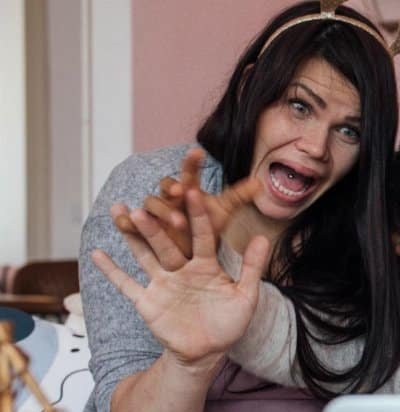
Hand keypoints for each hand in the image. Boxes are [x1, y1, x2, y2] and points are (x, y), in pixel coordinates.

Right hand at [93, 189, 269, 367]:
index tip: (194, 192)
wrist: (207, 351)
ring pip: (144, 255)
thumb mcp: (245, 296)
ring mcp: (162, 283)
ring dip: (132, 237)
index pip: (202, 237)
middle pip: (167, 243)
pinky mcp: (147, 300)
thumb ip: (252, 268)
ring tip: (120, 211)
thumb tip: (264, 237)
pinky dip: (112, 271)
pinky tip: (96, 253)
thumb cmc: (229, 323)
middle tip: (146, 204)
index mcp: (206, 266)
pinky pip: (126, 284)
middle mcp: (181, 269)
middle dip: (156, 226)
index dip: (198, 216)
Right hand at [112, 148, 254, 261]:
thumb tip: (260, 182)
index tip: (198, 152)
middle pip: (166, 188)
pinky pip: (128, 224)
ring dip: (158, 210)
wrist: (193, 254)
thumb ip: (239, 197)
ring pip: (150, 205)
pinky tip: (123, 221)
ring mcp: (154, 215)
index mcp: (188, 192)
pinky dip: (124, 221)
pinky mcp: (141, 231)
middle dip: (172, 189)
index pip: (189, 173)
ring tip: (172, 220)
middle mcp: (169, 200)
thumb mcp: (223, 213)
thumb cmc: (207, 229)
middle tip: (180, 192)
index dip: (191, 163)